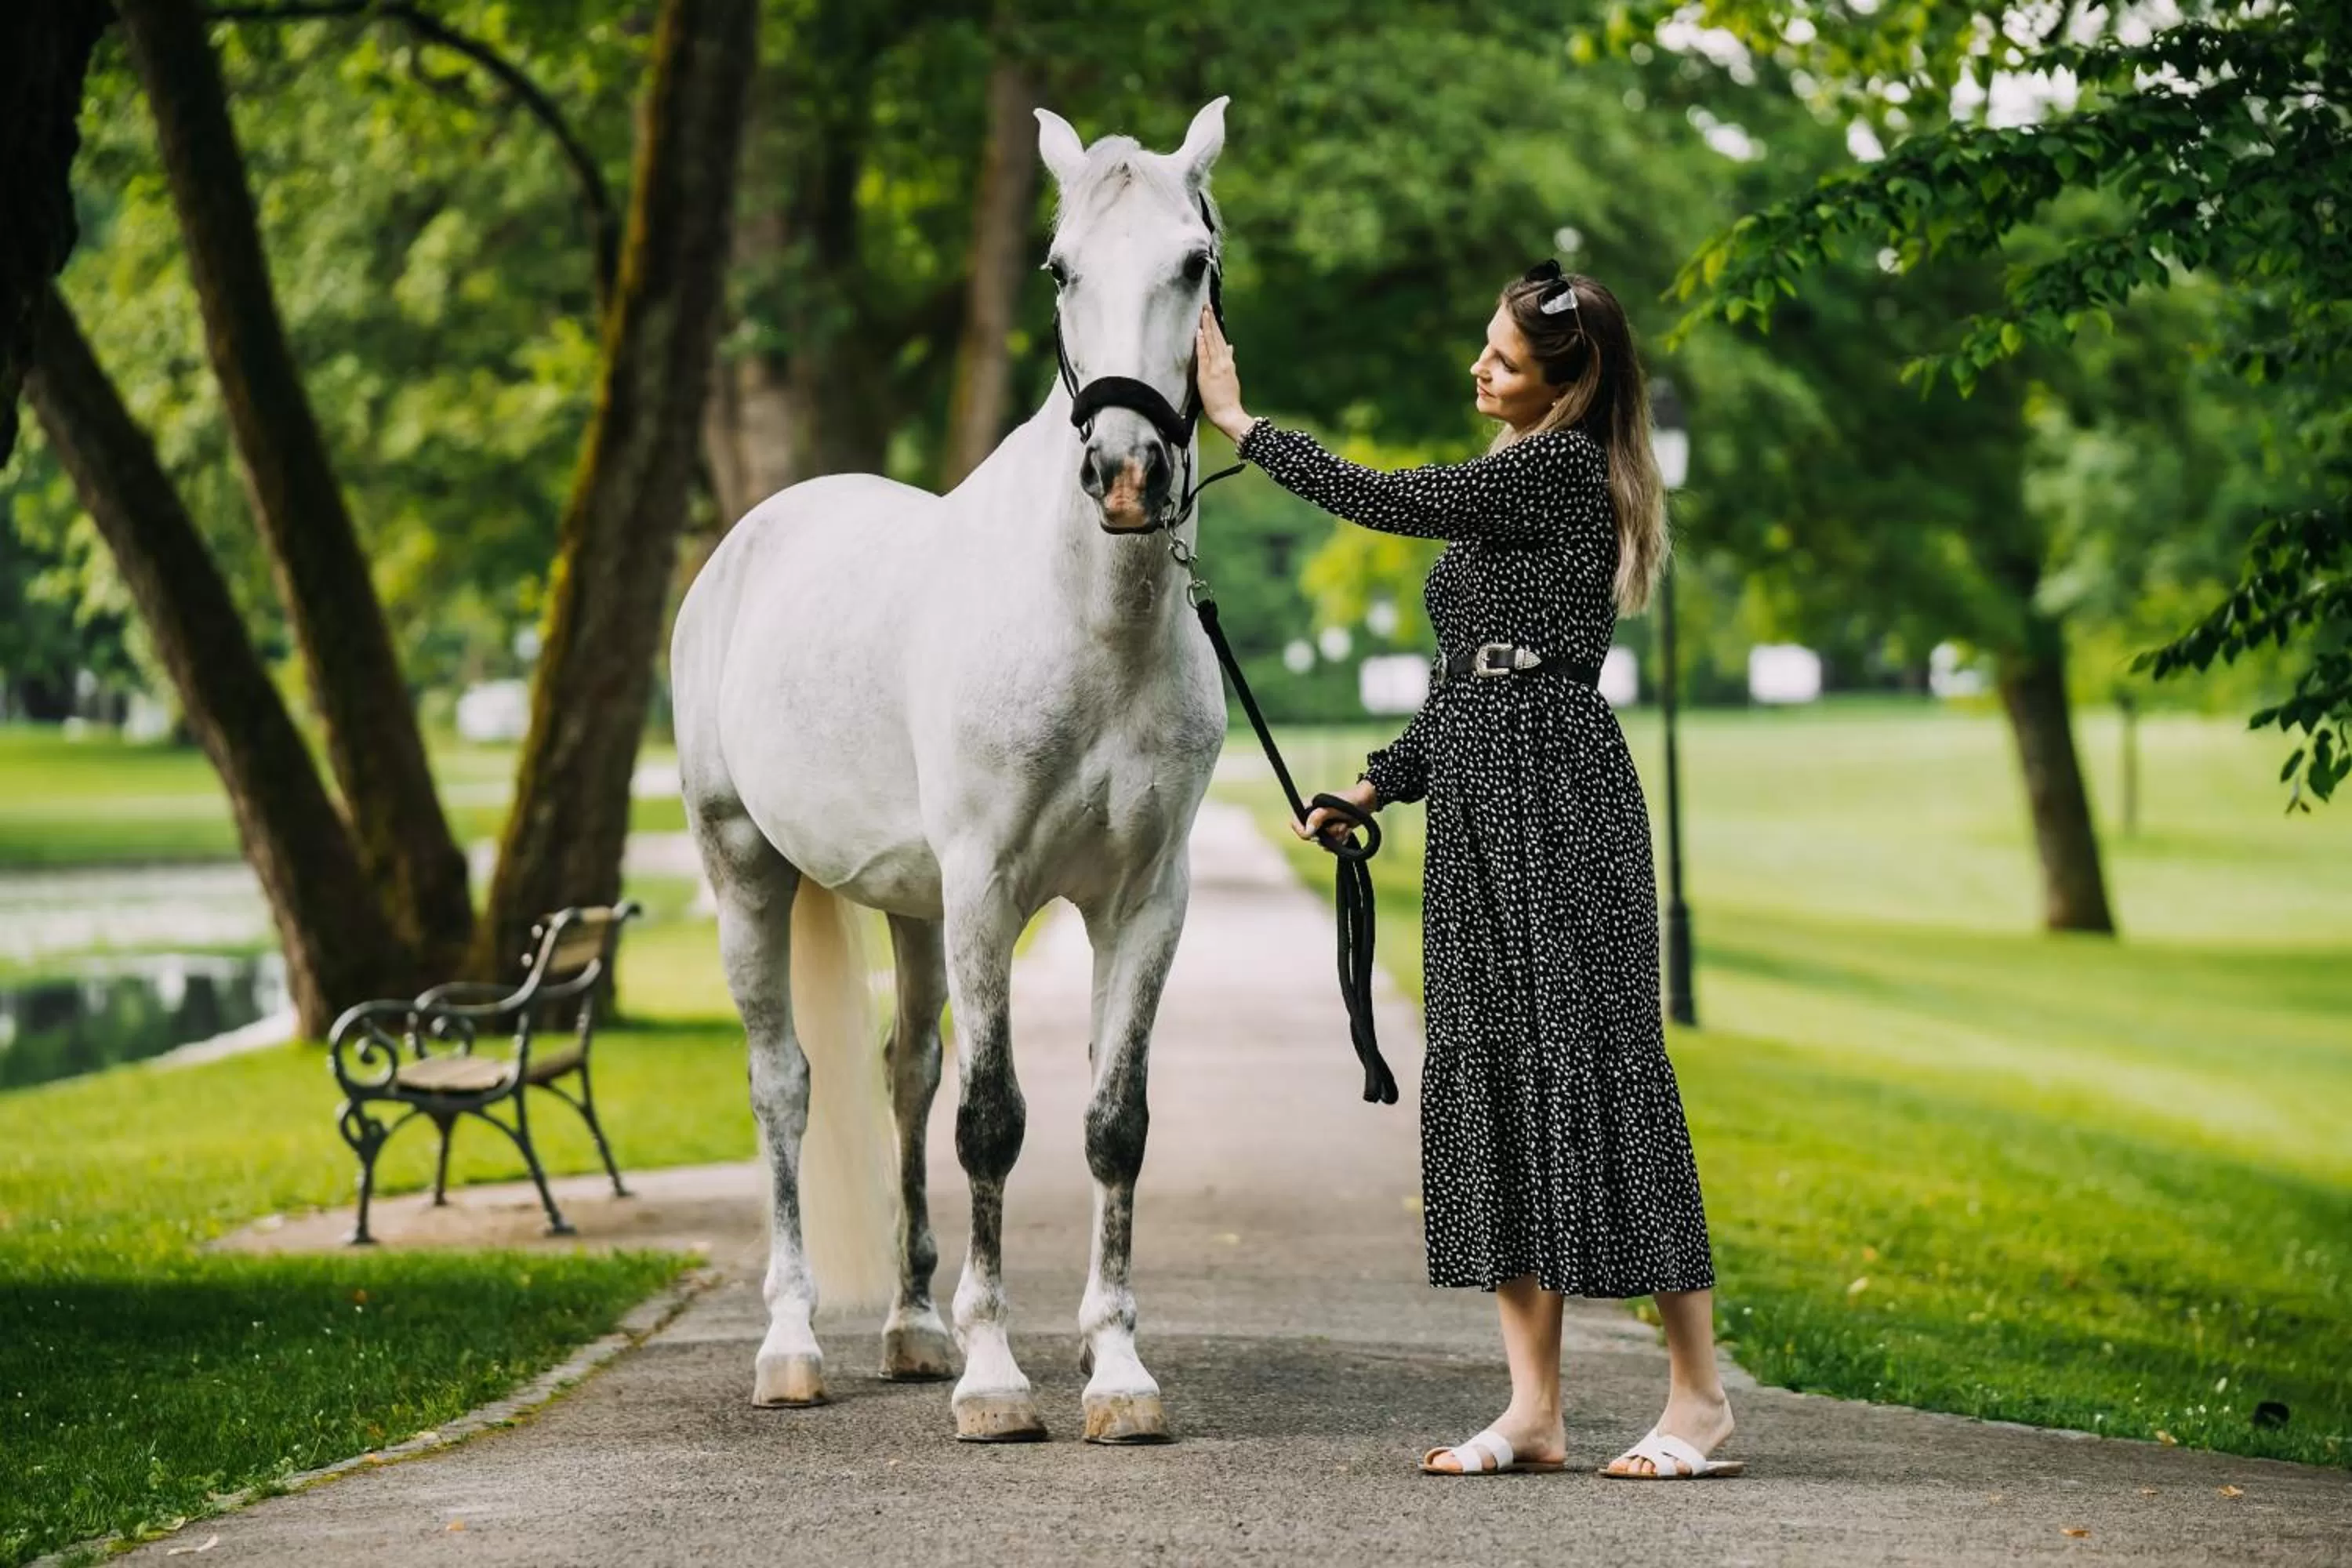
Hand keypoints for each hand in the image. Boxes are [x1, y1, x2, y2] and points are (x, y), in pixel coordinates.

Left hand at [1195, 305, 1251, 441]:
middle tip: (1206, 305)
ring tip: (1204, 313)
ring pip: (1211, 342)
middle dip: (1211, 320)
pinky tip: (1199, 332)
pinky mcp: (1208, 374)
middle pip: (1216, 337)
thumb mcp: (1231, 376)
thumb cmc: (1228, 398)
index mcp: (1227, 362)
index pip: (1220, 339)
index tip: (1211, 313)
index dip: (1215, 325)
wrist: (1228, 413)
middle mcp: (1222, 361)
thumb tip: (1230, 346)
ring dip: (1207, 326)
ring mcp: (1215, 367)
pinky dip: (1201, 343)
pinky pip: (1204, 355)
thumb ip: (1229, 360)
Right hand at [1292, 778, 1380, 844]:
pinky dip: (1340, 840)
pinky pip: (1331, 845)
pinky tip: (1347, 830)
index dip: (1302, 831)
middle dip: (1327, 834)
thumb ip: (1318, 817)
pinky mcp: (1332, 833)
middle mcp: (1313, 816)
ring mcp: (1323, 826)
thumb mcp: (1333, 807)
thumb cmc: (1350, 800)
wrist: (1366, 804)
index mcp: (1309, 806)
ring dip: (1337, 836)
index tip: (1313, 835)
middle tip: (1339, 824)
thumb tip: (1308, 831)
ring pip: (1323, 841)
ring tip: (1345, 825)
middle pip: (1311, 835)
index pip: (1295, 822)